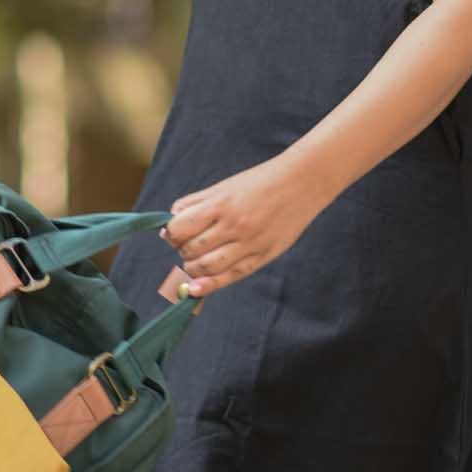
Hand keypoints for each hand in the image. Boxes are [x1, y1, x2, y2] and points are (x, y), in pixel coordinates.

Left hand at [161, 158, 321, 298]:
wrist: (301, 183)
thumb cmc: (260, 182)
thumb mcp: (223, 186)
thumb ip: (194, 204)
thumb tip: (169, 226)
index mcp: (220, 205)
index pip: (179, 229)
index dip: (171, 234)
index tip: (174, 233)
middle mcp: (232, 226)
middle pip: (190, 250)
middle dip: (183, 251)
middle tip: (190, 244)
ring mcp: (249, 244)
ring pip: (206, 268)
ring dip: (193, 268)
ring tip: (198, 259)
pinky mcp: (262, 257)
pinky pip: (230, 276)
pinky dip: (209, 285)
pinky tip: (196, 289)